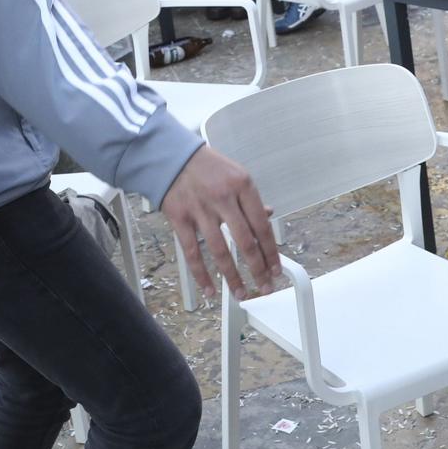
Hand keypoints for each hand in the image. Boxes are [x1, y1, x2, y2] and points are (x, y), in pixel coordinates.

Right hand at [159, 145, 278, 300]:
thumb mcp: (236, 174)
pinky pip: (193, 252)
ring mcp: (200, 209)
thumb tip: (268, 216)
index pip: (262, 226)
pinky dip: (201, 274)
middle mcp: (223, 198)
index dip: (271, 252)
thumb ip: (251, 199)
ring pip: (220, 251)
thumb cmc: (206, 166)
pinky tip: (209, 289)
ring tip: (241, 293)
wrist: (171, 155)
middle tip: (264, 286)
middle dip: (257, 269)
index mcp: (242, 186)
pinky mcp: (180, 218)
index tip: (275, 269)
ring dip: (232, 277)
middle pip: (245, 242)